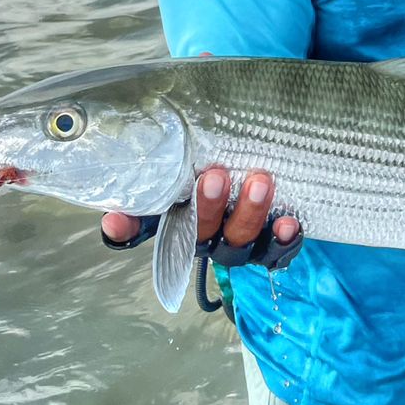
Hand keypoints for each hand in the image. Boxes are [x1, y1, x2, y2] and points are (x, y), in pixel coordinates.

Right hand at [100, 168, 301, 256]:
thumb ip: (165, 163)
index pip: (142, 224)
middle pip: (200, 230)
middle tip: (213, 176)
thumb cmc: (221, 158)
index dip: (126, 228)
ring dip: (249, 213)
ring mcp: (238, 240)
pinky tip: (289, 221)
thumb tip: (118, 189)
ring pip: (239, 239)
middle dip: (206, 206)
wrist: (267, 162)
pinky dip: (283, 239)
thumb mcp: (193, 155)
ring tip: (259, 182)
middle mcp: (205, 233)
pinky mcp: (270, 243)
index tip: (115, 221)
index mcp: (178, 213)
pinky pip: (276, 249)